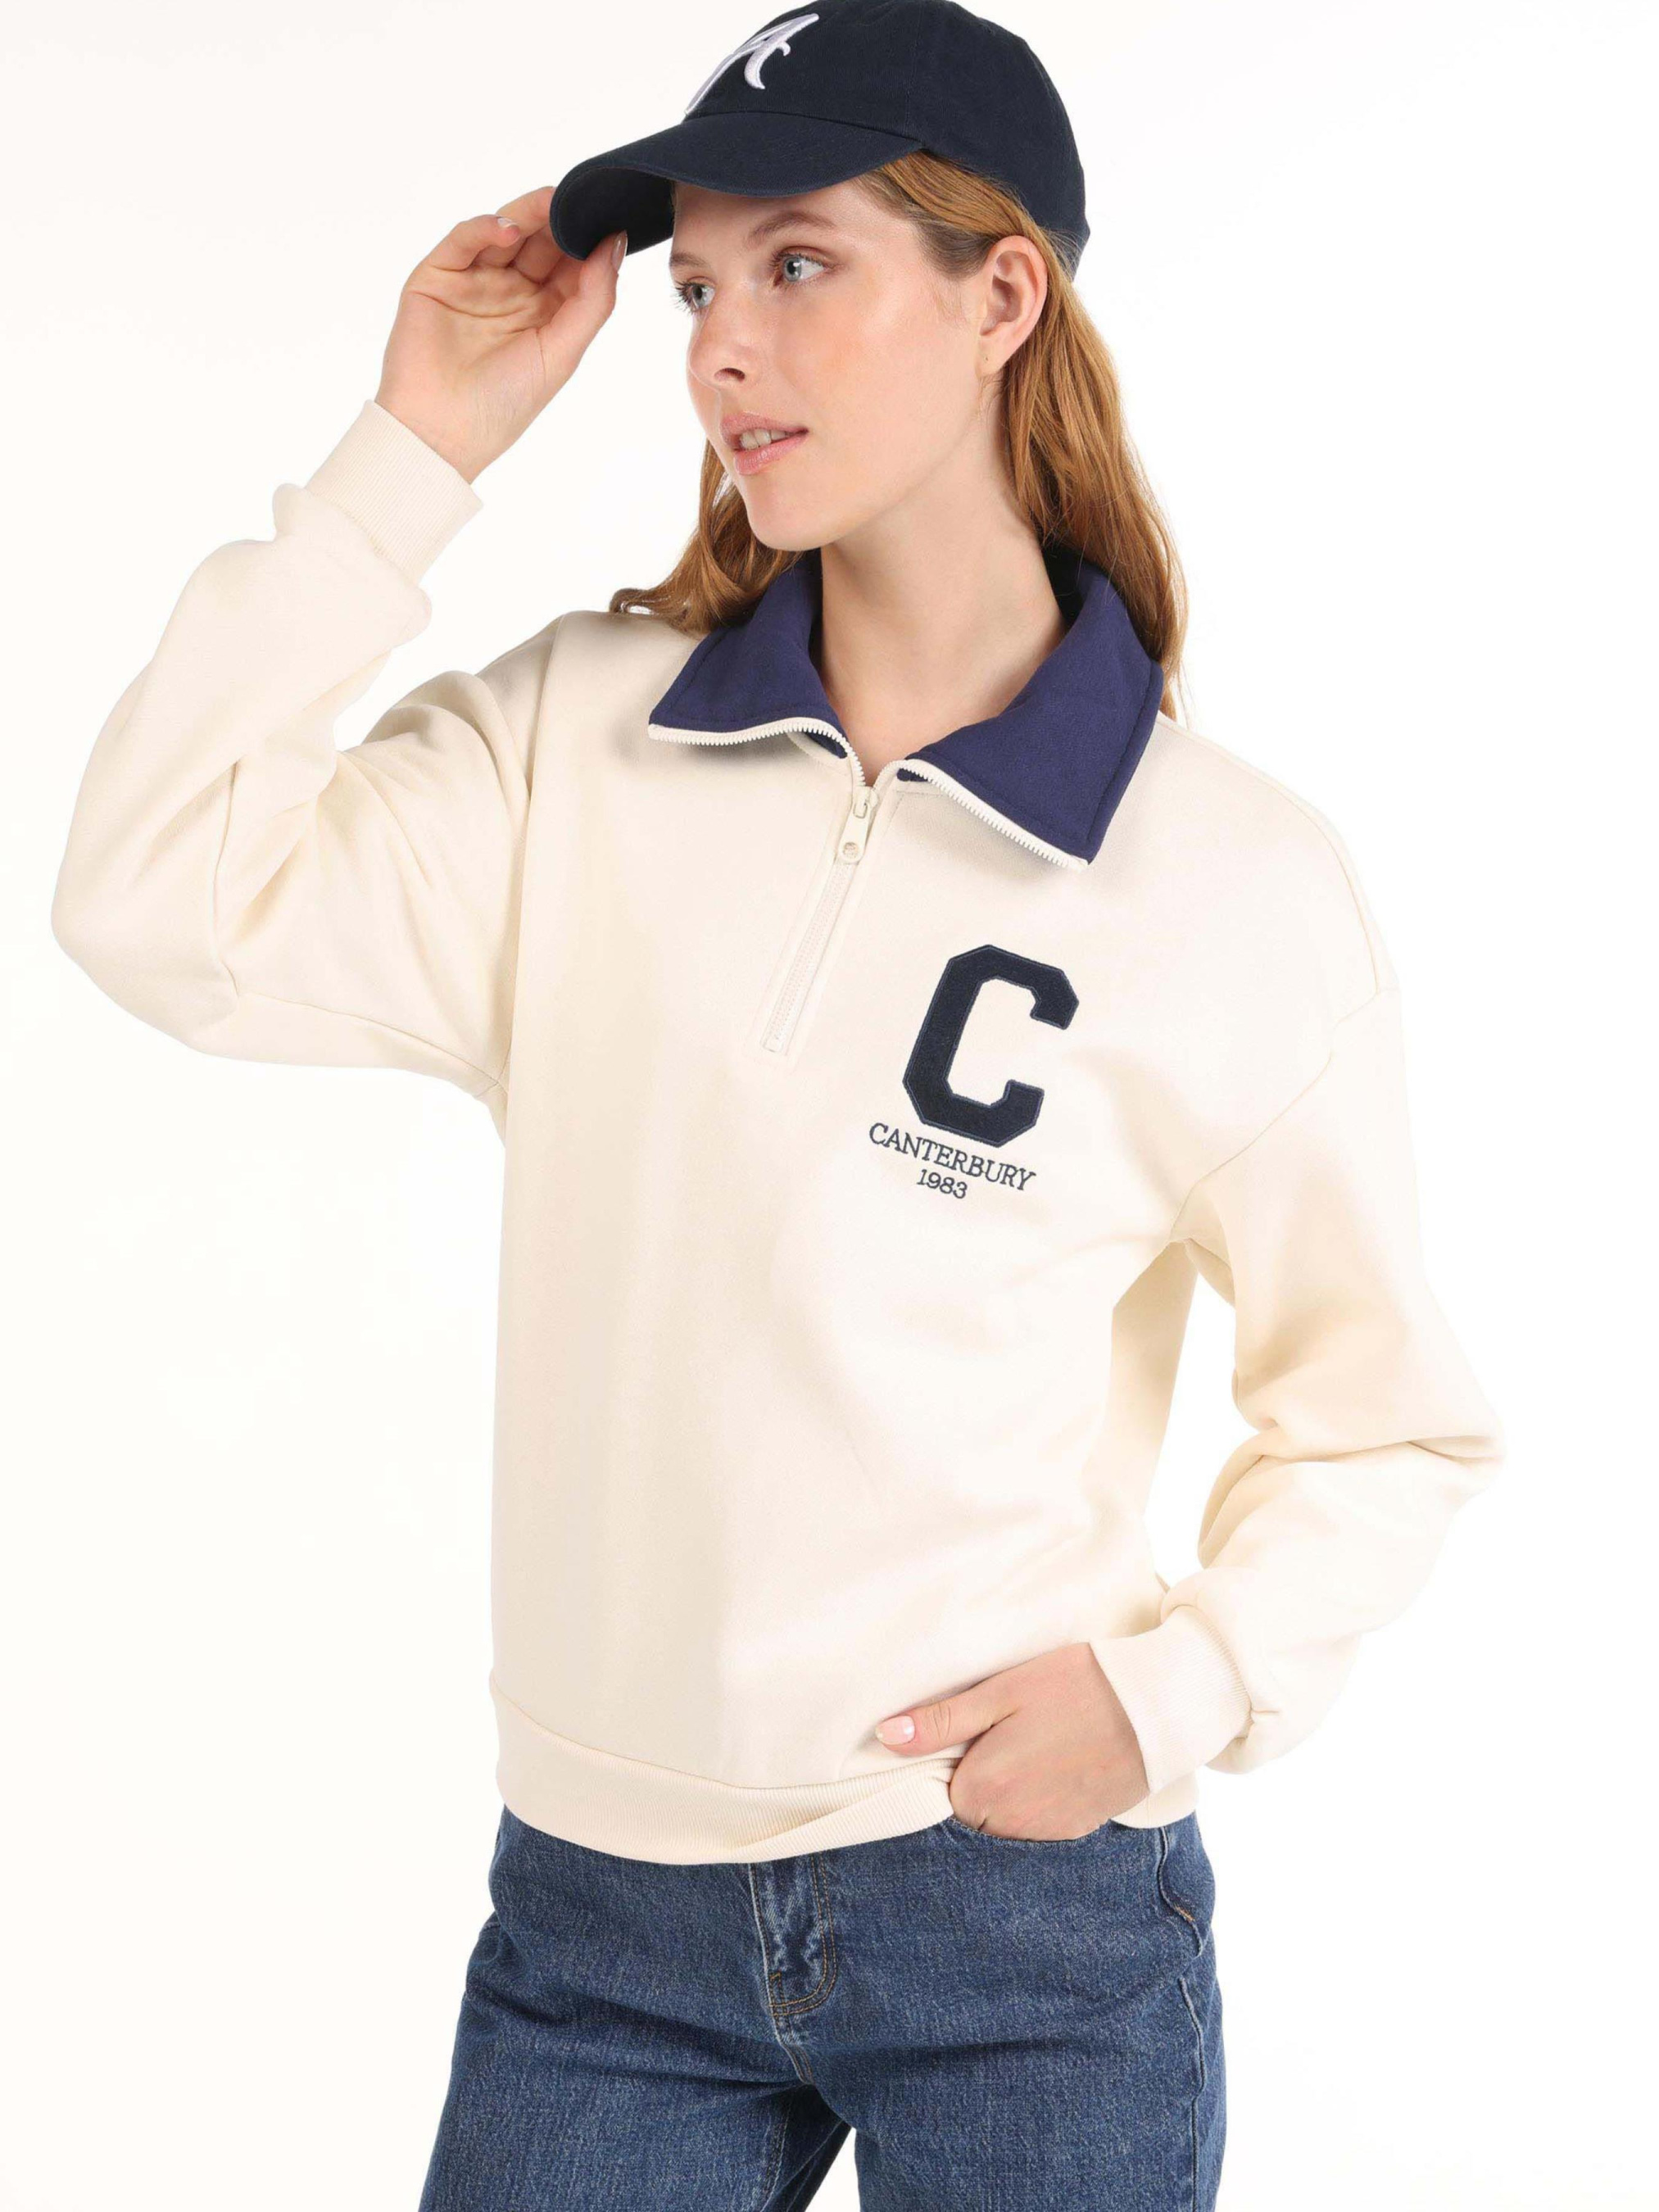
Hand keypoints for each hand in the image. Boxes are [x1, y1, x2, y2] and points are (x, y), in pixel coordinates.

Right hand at [374, 184, 625, 483]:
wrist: (440, 433)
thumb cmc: (503, 405)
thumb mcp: (563, 353)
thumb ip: (594, 300)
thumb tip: (615, 243)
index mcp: (545, 312)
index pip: (572, 263)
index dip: (591, 240)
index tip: (612, 218)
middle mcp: (511, 291)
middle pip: (541, 241)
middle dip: (561, 220)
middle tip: (582, 200)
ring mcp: (474, 281)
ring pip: (505, 232)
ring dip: (528, 214)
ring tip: (553, 203)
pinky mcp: (438, 275)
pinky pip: (464, 241)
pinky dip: (485, 228)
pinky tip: (509, 230)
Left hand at [875, 1642, 1150, 1837]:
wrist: (1156, 1707)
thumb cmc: (1076, 1686)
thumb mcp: (1002, 1691)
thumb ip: (942, 1720)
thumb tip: (886, 1737)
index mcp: (983, 1788)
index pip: (939, 1794)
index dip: (951, 1763)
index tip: (971, 1738)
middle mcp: (1010, 1825)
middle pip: (970, 1815)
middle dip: (977, 1783)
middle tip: (1003, 1738)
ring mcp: (1047, 1834)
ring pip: (1002, 1826)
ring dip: (1006, 1799)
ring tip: (1030, 1751)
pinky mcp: (1077, 1833)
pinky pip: (1037, 1830)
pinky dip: (1037, 1806)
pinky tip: (1054, 1768)